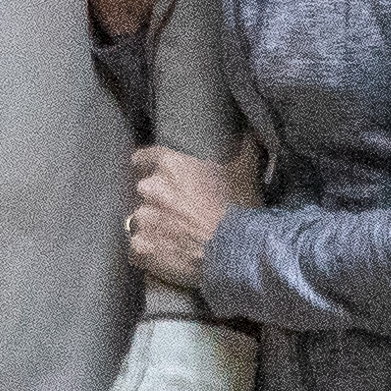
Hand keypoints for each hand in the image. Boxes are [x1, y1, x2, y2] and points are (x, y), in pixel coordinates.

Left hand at [125, 144, 259, 289]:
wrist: (234, 252)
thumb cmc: (238, 210)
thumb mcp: (244, 173)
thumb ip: (245, 149)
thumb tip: (253, 133)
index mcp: (170, 166)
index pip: (144, 158)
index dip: (146, 166)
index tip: (150, 173)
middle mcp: (150, 189)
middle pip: (144, 193)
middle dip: (158, 202)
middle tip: (180, 215)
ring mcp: (143, 219)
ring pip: (141, 221)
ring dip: (153, 228)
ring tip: (176, 239)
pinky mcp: (140, 246)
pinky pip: (138, 249)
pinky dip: (149, 253)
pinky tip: (167, 256)